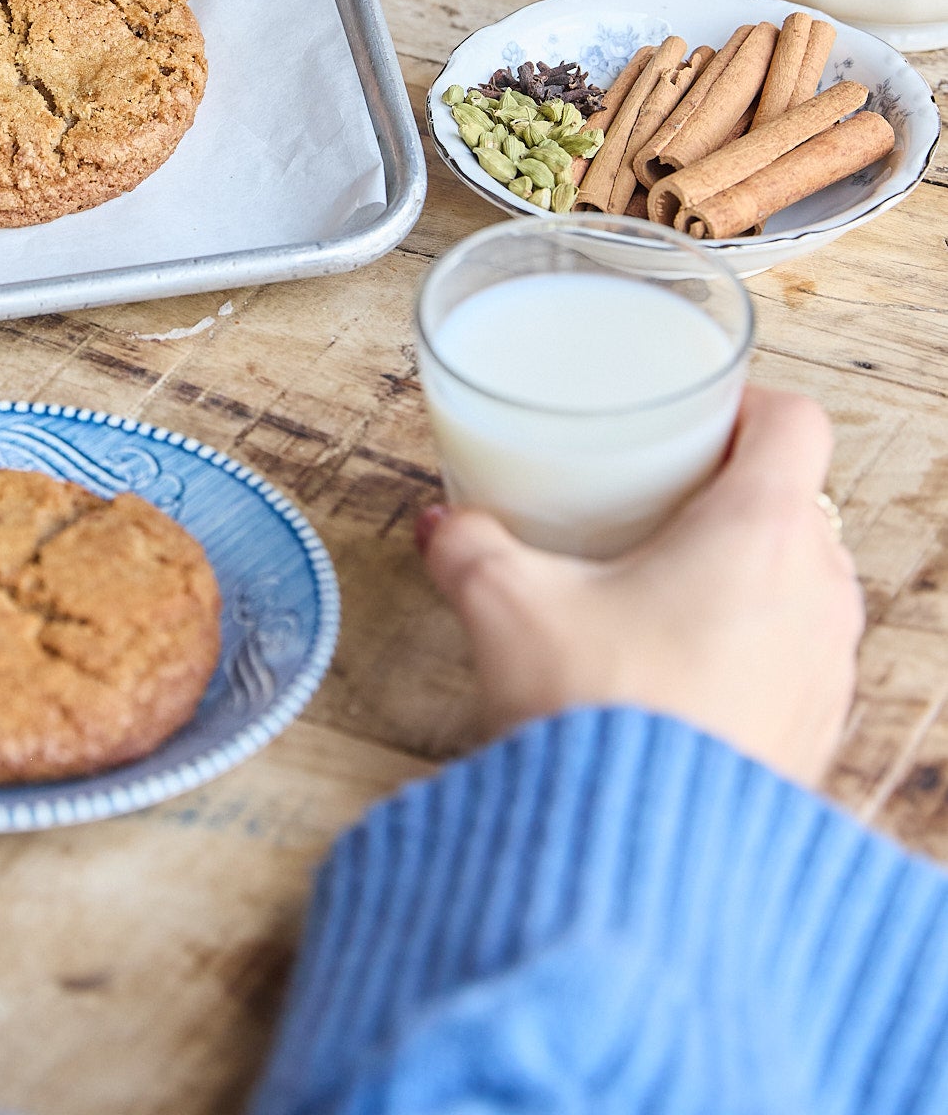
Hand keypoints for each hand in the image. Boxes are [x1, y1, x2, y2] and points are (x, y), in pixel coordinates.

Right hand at [419, 387, 863, 786]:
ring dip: (742, 571)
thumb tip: (442, 523)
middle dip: (726, 493)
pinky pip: (794, 656)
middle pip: (793, 501)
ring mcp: (825, 667)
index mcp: (761, 530)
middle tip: (652, 500)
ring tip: (657, 585)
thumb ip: (469, 546)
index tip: (686, 418)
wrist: (641, 862)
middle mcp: (816, 591)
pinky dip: (748, 643)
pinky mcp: (813, 733)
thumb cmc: (600, 718)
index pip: (793, 422)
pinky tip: (673, 666)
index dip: (741, 405)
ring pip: (799, 580)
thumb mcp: (506, 607)